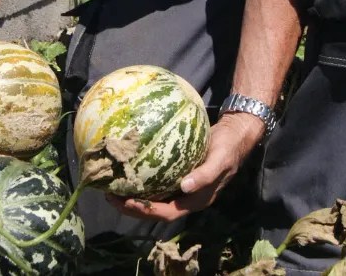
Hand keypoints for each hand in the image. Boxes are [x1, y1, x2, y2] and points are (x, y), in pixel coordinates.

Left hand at [107, 113, 265, 221]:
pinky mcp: (178, 169)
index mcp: (195, 200)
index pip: (166, 212)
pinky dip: (143, 175)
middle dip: (132, 205)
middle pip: (155, 207)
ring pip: (154, 193)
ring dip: (134, 193)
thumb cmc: (228, 149)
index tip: (126, 202)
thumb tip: (184, 187)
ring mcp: (181, 183)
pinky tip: (129, 165)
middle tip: (110, 195)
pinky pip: (157, 176)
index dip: (146, 211)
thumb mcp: (220, 160)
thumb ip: (205, 175)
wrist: (234, 133)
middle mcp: (186, 195)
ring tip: (113, 184)